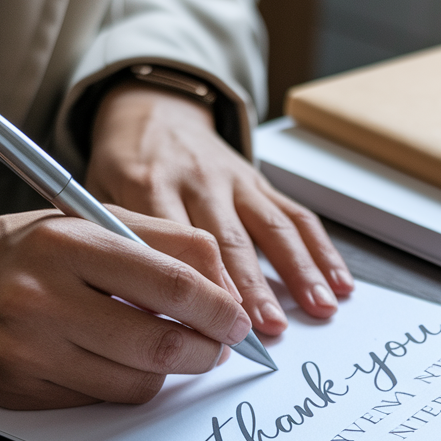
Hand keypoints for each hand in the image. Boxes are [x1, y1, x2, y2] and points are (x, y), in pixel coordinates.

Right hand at [0, 208, 250, 408]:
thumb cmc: (26, 251)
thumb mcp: (91, 220)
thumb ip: (165, 244)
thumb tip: (226, 294)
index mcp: (67, 243)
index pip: (170, 281)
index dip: (219, 307)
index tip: (238, 319)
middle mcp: (41, 298)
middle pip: (159, 342)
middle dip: (206, 350)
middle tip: (218, 345)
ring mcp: (28, 351)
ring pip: (137, 382)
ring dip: (168, 371)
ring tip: (169, 348)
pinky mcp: (21, 391)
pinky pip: (102, 400)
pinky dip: (124, 384)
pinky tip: (114, 359)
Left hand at [87, 82, 353, 335]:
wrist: (151, 113)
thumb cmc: (123, 169)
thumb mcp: (100, 198)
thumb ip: (118, 246)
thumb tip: (137, 313)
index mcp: (149, 184)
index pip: (178, 239)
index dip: (200, 281)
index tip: (214, 321)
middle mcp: (198, 181)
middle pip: (229, 239)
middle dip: (253, 286)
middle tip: (270, 327)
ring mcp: (235, 181)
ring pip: (272, 227)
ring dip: (299, 270)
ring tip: (319, 307)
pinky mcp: (260, 182)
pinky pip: (296, 214)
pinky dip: (322, 250)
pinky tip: (340, 281)